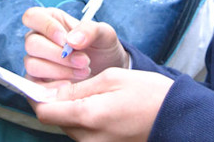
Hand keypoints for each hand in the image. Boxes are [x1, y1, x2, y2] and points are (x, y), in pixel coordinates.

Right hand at [22, 6, 129, 81]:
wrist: (108, 73)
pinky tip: (70, 86)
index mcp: (50, 20)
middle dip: (58, 54)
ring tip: (83, 72)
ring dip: (59, 70)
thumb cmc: (103, 49)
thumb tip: (70, 40)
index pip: (32, 16)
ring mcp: (36, 62)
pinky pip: (34, 86)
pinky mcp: (38, 83)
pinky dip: (52, 87)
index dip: (46, 28)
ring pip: (32, 64)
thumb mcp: (104, 34)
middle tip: (84, 61)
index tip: (66, 40)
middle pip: (31, 43)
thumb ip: (89, 30)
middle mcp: (38, 39)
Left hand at [30, 68, 172, 141]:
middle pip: (55, 120)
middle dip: (56, 101)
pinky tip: (99, 106)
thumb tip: (51, 92)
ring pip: (69, 127)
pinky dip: (83, 119)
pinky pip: (83, 134)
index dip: (37, 96)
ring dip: (70, 110)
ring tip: (90, 92)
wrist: (176, 117)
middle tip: (69, 81)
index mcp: (89, 116)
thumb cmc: (147, 93)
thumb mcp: (111, 79)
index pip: (44, 112)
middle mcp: (89, 138)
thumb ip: (78, 88)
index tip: (39, 82)